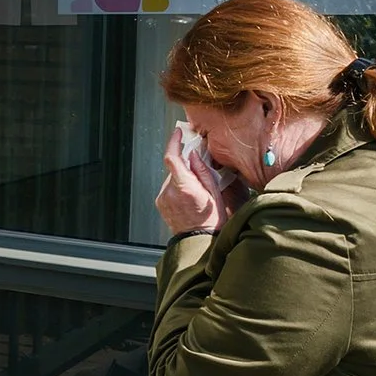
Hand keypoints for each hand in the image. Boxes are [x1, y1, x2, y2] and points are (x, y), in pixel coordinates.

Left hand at [155, 121, 233, 235]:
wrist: (200, 241)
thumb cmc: (212, 220)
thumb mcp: (214, 192)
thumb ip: (202, 171)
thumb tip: (193, 155)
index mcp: (184, 187)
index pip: (172, 158)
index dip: (174, 142)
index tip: (178, 133)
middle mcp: (169, 192)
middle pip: (174, 168)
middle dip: (185, 167)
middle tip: (199, 175)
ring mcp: (163, 199)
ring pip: (172, 179)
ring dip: (182, 179)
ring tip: (195, 193)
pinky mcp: (160, 204)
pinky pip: (168, 189)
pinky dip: (177, 188)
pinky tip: (188, 199)